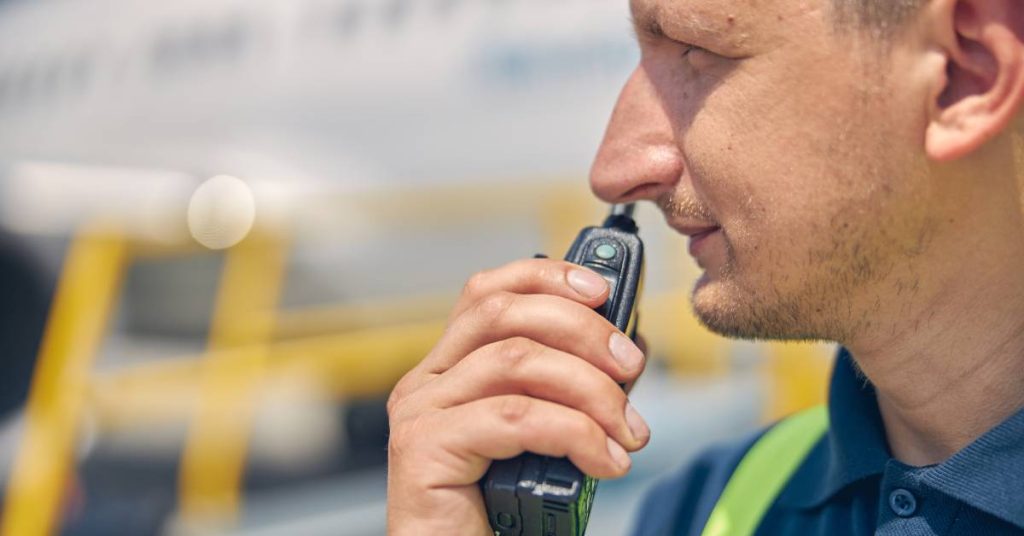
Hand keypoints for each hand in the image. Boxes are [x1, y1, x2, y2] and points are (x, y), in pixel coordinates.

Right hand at [386, 259, 650, 534]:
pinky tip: (604, 462)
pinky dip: (574, 433)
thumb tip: (622, 351)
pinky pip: (514, 417)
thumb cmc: (503, 511)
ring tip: (628, 431)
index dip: (546, 277)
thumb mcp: (542, 434)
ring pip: (516, 361)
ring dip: (590, 390)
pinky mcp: (422, 448)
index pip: (488, 292)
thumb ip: (563, 388)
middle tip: (631, 367)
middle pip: (504, 314)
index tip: (602, 290)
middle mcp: (427, 380)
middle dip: (582, 331)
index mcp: (451, 368)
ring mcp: (419, 411)